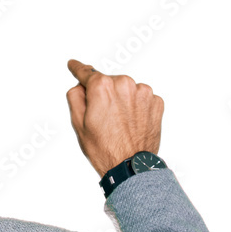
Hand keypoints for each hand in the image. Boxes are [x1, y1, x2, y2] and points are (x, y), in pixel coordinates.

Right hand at [65, 59, 163, 177]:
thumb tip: (80, 87)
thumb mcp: (78, 124)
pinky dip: (135, 108)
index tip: (74, 65)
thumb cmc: (105, 149)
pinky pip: (141, 99)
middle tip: (102, 119)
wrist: (130, 166)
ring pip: (126, 90)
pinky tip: (130, 124)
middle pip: (109, 83)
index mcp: (102, 87)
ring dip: (121, 101)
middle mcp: (124, 84)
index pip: (87, 72)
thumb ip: (75, 97)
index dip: (78, 69)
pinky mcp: (156, 102)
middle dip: (104, 95)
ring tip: (119, 124)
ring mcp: (143, 92)